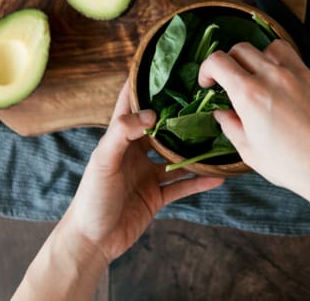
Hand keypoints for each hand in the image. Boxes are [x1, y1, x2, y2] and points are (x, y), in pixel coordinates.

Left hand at [12, 82, 223, 300]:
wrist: (93, 241)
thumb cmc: (91, 197)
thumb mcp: (104, 161)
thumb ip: (123, 134)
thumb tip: (151, 114)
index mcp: (119, 137)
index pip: (131, 103)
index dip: (144, 85)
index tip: (165, 67)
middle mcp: (135, 152)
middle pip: (160, 128)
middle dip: (178, 115)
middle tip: (203, 99)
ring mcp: (147, 174)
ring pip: (175, 157)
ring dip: (193, 149)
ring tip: (217, 136)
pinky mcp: (156, 196)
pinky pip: (181, 186)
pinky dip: (199, 181)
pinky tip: (218, 176)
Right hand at [199, 40, 309, 208]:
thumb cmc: (292, 166)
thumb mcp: (249, 151)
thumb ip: (230, 125)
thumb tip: (222, 112)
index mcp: (250, 93)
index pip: (218, 61)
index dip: (206, 69)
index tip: (208, 83)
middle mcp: (273, 76)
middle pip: (241, 48)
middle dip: (229, 62)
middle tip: (230, 81)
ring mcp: (299, 74)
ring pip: (271, 47)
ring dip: (258, 57)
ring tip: (260, 77)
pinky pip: (296, 63)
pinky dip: (284, 70)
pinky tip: (287, 92)